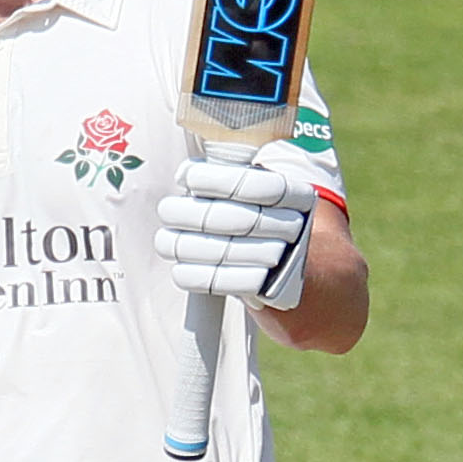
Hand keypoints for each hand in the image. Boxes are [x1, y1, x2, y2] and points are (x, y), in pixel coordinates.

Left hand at [155, 155, 315, 309]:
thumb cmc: (263, 221)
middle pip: (234, 219)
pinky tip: (179, 268)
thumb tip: (187, 171)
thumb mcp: (262, 190)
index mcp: (296, 196)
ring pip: (224, 252)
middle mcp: (294, 227)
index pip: (254, 183)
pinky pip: (224, 282)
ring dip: (186, 246)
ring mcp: (283, 261)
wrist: (295, 273)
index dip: (216, 179)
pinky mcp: (266, 290)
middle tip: (166, 210)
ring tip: (165, 241)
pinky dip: (196, 276)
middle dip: (192, 214)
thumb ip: (234, 174)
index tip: (186, 177)